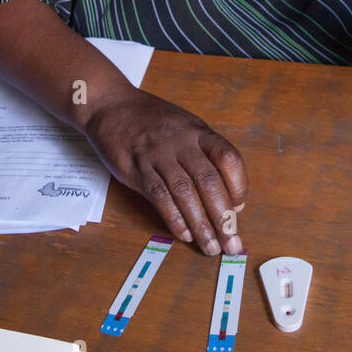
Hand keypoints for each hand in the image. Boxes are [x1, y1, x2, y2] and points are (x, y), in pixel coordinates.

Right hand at [83, 87, 246, 255]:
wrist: (112, 105)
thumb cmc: (153, 121)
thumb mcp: (186, 127)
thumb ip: (207, 157)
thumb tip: (230, 199)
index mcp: (199, 132)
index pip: (228, 158)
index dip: (238, 186)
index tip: (239, 209)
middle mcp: (181, 142)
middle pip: (208, 182)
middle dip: (223, 217)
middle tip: (231, 243)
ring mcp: (158, 155)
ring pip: (184, 193)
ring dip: (200, 224)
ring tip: (210, 246)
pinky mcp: (136, 168)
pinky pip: (158, 196)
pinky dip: (173, 218)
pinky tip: (184, 234)